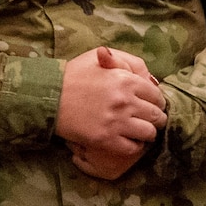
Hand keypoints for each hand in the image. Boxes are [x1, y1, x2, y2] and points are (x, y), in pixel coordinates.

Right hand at [56, 46, 165, 177]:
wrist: (49, 96)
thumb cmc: (74, 74)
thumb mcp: (99, 58)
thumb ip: (126, 62)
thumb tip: (148, 77)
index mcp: (126, 80)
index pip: (156, 96)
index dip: (156, 102)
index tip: (151, 105)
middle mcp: (125, 101)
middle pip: (156, 116)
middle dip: (156, 118)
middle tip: (148, 120)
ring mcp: (116, 122)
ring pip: (149, 133)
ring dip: (147, 133)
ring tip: (140, 131)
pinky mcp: (106, 139)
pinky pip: (133, 148)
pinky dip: (134, 145)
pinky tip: (128, 140)